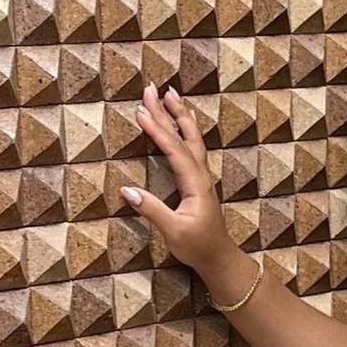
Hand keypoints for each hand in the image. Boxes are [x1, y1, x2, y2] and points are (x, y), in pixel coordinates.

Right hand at [121, 87, 243, 288]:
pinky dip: (185, 129)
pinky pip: (192, 147)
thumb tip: (127, 190)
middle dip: (167, 112)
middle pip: (184, 136)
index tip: (140, 111)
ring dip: (179, 115)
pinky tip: (182, 122)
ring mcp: (201, 176)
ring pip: (191, 138)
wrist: (219, 257)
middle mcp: (200, 174)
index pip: (174, 150)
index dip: (157, 130)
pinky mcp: (198, 181)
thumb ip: (152, 210)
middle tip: (152, 89)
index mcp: (195, 184)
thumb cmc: (198, 247)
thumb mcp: (173, 232)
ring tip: (169, 94)